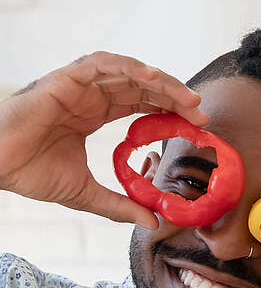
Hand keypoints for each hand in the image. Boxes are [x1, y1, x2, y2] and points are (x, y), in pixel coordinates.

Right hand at [0, 52, 207, 228]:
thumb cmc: (31, 173)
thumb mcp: (88, 194)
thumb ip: (120, 206)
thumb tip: (152, 222)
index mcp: (92, 114)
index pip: (139, 105)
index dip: (167, 110)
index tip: (196, 125)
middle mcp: (87, 96)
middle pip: (138, 86)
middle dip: (172, 96)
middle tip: (201, 112)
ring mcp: (76, 85)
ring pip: (126, 72)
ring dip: (159, 81)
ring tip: (186, 97)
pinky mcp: (63, 80)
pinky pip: (99, 64)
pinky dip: (127, 67)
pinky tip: (151, 77)